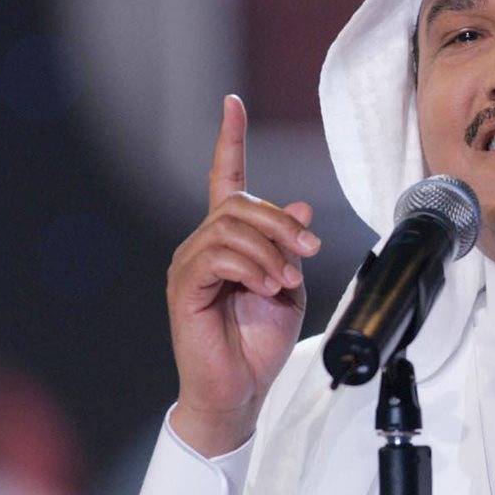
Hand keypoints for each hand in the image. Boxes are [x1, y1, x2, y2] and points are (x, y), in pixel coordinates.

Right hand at [165, 95, 319, 455]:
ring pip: (232, 227)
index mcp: (228, 241)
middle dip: (281, 223)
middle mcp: (203, 245)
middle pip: (241, 203)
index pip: (224, 178)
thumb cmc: (259, 342)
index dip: (229, 140)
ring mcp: (190, 265)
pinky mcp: (186, 287)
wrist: (240, 390)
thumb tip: (300, 208)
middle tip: (309, 250)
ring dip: (270, 250)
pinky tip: (266, 287)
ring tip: (283, 281)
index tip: (231, 104)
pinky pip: (219, 256)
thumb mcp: (289, 285)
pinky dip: (252, 268)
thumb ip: (291, 246)